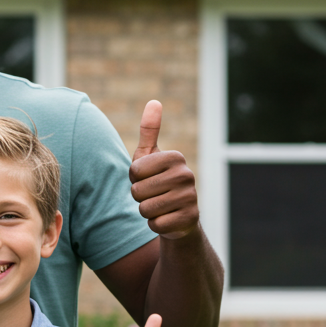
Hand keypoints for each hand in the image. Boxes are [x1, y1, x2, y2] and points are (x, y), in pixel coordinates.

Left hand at [129, 101, 198, 239]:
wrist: (178, 217)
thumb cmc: (157, 182)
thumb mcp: (149, 156)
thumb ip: (149, 130)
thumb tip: (153, 101)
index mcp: (175, 157)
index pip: (134, 171)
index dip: (135, 179)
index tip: (147, 179)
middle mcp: (186, 174)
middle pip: (138, 191)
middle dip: (139, 197)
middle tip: (153, 195)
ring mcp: (190, 197)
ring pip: (145, 209)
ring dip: (146, 211)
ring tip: (159, 206)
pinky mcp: (190, 218)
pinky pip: (156, 224)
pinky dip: (156, 224)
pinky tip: (167, 219)